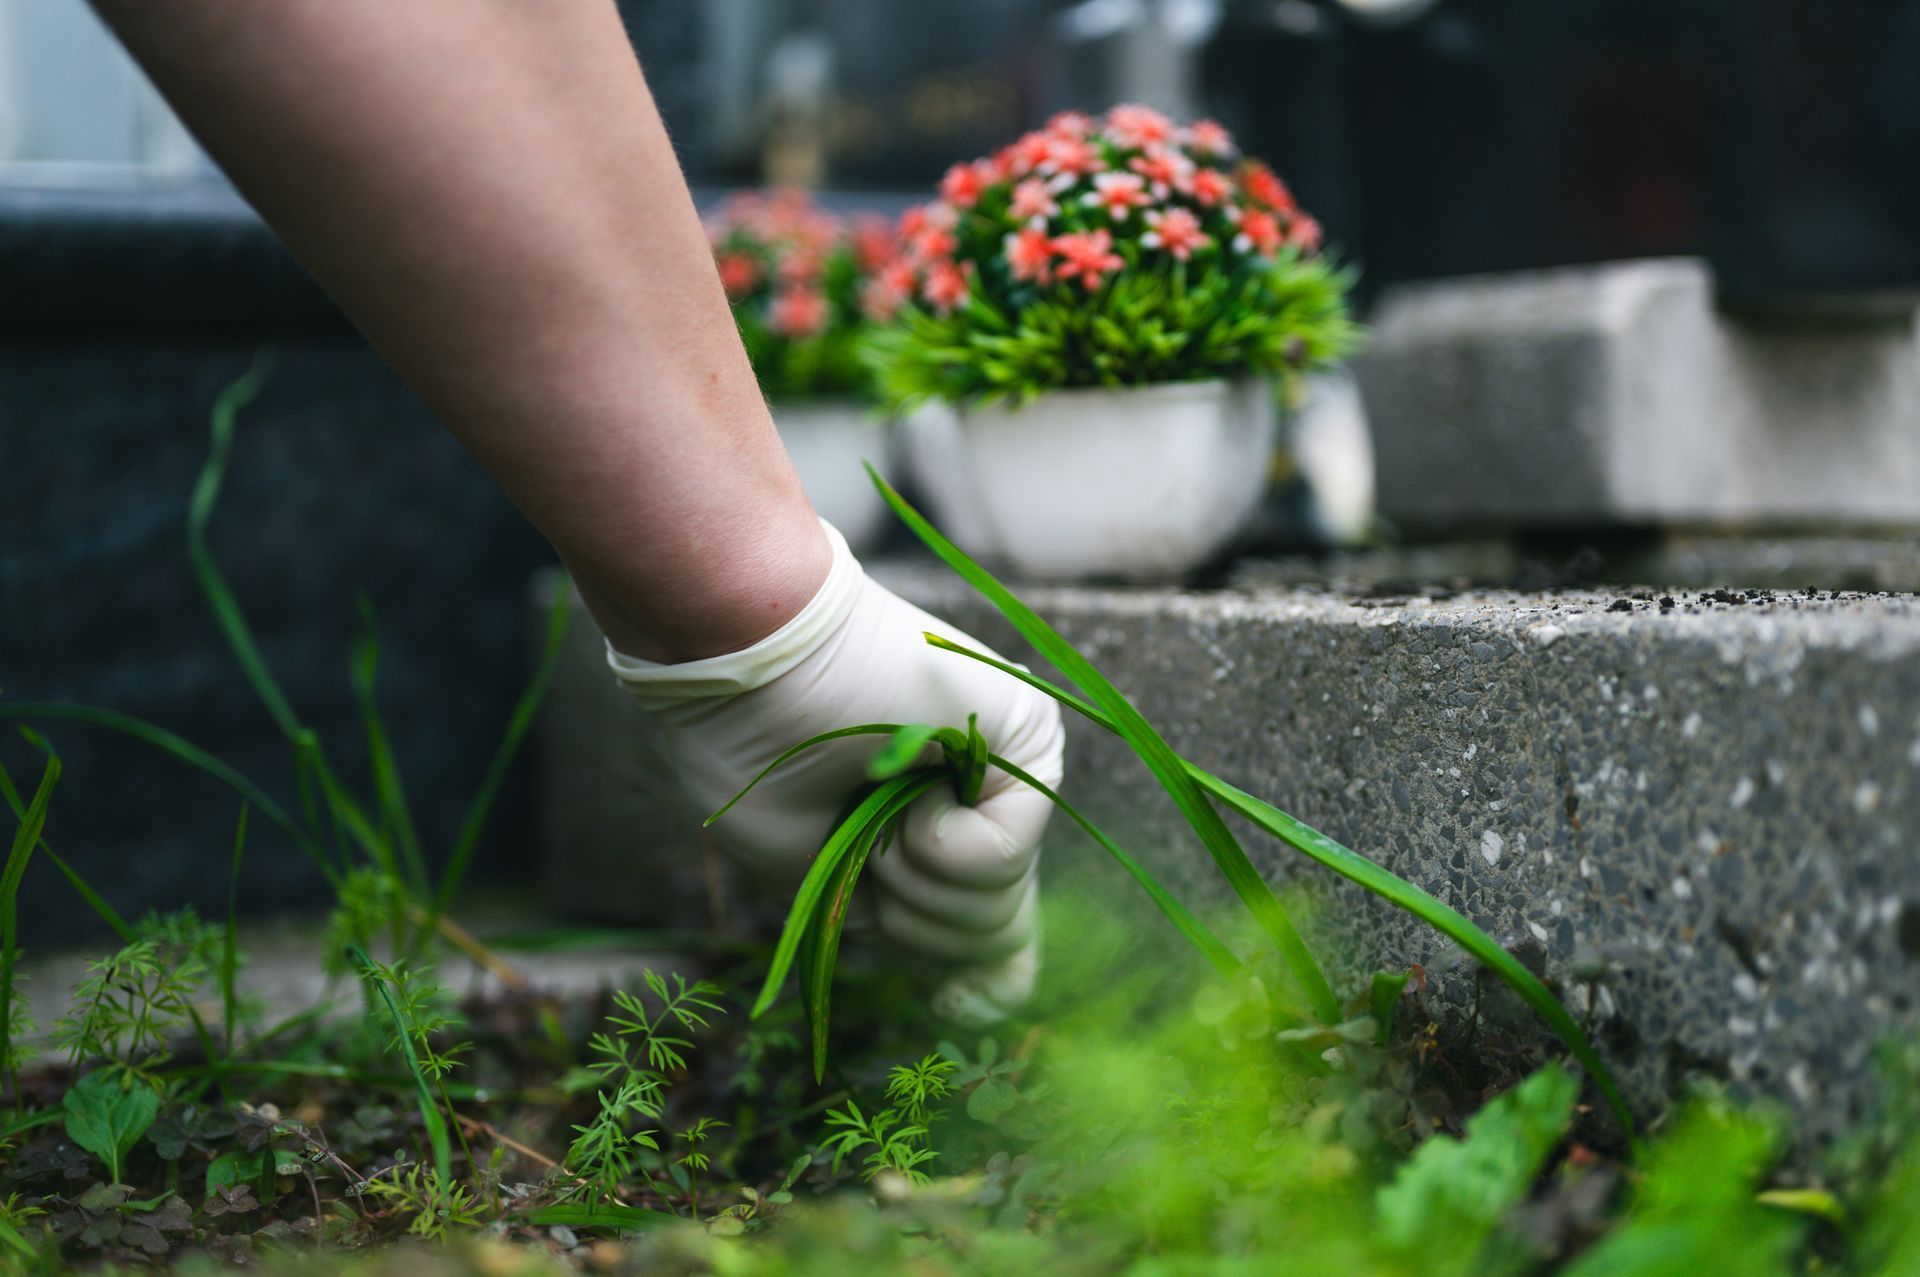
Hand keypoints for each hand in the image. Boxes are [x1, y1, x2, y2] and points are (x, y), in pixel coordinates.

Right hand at [610, 522, 1065, 1023]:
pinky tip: (904, 779)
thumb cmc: (757, 758)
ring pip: (997, 905)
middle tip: (863, 838)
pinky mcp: (1030, 737)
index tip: (953, 1007)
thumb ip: (906, 928)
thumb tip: (1001, 992)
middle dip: (914, 915)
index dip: (972, 981)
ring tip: (873, 795)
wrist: (746, 661)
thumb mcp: (827, 880)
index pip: (983, 934)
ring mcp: (1007, 773)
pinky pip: (1005, 850)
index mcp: (927, 835)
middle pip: (986, 937)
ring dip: (912, 875)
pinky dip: (936, 841)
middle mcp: (977, 804)